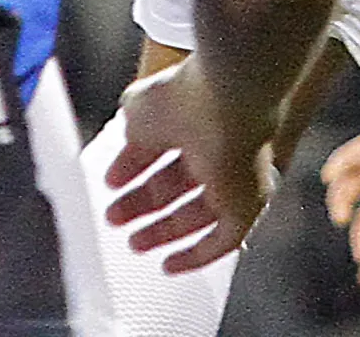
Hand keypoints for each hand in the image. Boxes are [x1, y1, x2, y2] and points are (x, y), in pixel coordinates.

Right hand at [98, 59, 275, 273]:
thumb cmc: (185, 96)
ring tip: (132, 242)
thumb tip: (125, 151)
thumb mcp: (139, 114)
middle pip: (180, 183)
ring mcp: (237, 177)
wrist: (227, 95)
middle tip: (114, 217)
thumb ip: (132, 135)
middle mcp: (220, 148)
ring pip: (199, 213)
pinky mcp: (247, 204)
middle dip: (145, 202)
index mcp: (195, 119)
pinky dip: (195, 254)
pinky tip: (169, 264)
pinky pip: (222, 240)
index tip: (112, 182)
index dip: (136, 167)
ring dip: (164, 230)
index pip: (164, 148)